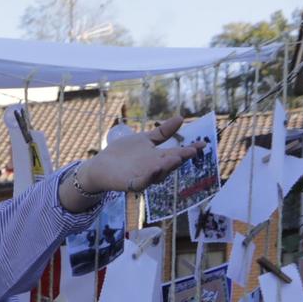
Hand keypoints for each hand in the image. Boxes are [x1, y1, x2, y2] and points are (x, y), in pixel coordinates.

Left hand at [73, 114, 199, 194]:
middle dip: (180, 158)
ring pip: (158, 175)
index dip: (190, 149)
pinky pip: (141, 182)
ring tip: (174, 158)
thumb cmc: (123, 153)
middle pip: (170, 165)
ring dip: (166, 167)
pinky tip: (154, 169)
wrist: (100, 165)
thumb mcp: (145, 140)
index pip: (177, 153)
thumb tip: (181, 118)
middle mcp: (154, 169)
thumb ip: (162, 132)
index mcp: (159, 157)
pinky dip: (148, 177)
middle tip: (190, 151)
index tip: (202, 143)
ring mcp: (143, 177)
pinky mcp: (130, 183)